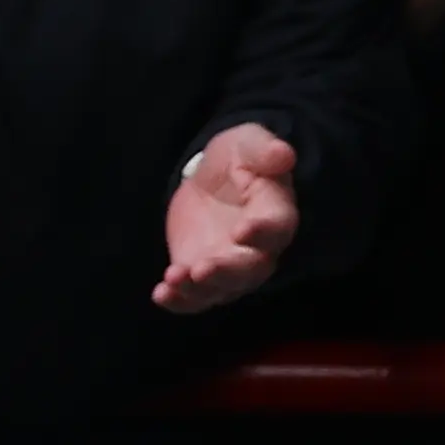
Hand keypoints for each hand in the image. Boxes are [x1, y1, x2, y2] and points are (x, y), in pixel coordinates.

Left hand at [158, 122, 301, 311]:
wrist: (212, 179)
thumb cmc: (238, 158)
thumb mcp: (248, 143)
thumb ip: (264, 150)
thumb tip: (282, 153)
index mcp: (275, 214)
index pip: (276, 229)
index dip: (262, 233)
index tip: (242, 230)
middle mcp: (258, 250)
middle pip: (249, 271)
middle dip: (225, 272)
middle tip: (201, 269)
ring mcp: (230, 267)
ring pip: (221, 289)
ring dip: (197, 289)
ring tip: (172, 279)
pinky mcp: (201, 274)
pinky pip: (195, 297)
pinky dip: (180, 301)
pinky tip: (161, 294)